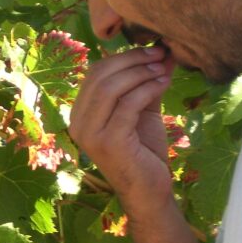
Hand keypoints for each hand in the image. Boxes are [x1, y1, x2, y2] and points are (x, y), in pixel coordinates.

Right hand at [69, 45, 174, 212]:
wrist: (149, 191)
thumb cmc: (144, 152)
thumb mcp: (143, 111)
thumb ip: (146, 84)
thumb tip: (163, 53)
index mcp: (80, 115)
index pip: (95, 73)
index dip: (123, 57)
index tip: (152, 51)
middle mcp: (78, 124)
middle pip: (100, 76)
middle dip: (133, 60)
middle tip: (160, 54)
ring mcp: (90, 135)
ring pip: (111, 88)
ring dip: (141, 73)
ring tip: (163, 69)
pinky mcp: (108, 142)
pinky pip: (127, 105)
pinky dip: (147, 89)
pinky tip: (163, 83)